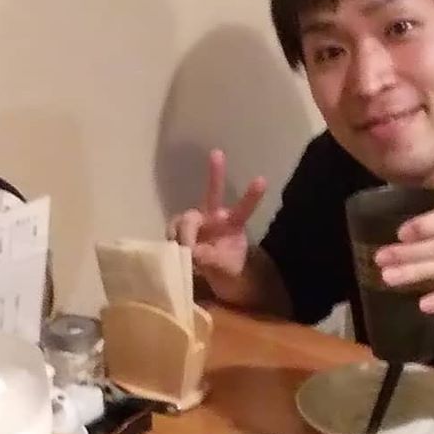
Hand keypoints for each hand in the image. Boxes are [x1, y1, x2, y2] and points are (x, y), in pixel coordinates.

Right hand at [167, 148, 265, 279]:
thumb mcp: (225, 270)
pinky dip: (173, 241)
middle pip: (212, 192)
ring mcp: (195, 224)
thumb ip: (212, 260)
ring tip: (186, 251)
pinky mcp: (178, 233)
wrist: (210, 279)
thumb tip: (192, 251)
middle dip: (215, 173)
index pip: (243, 209)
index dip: (251, 196)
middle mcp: (213, 217)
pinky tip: (176, 252)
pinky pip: (172, 232)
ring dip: (185, 233)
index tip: (261, 180)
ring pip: (186, 219)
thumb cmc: (225, 271)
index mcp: (231, 225)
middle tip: (218, 153)